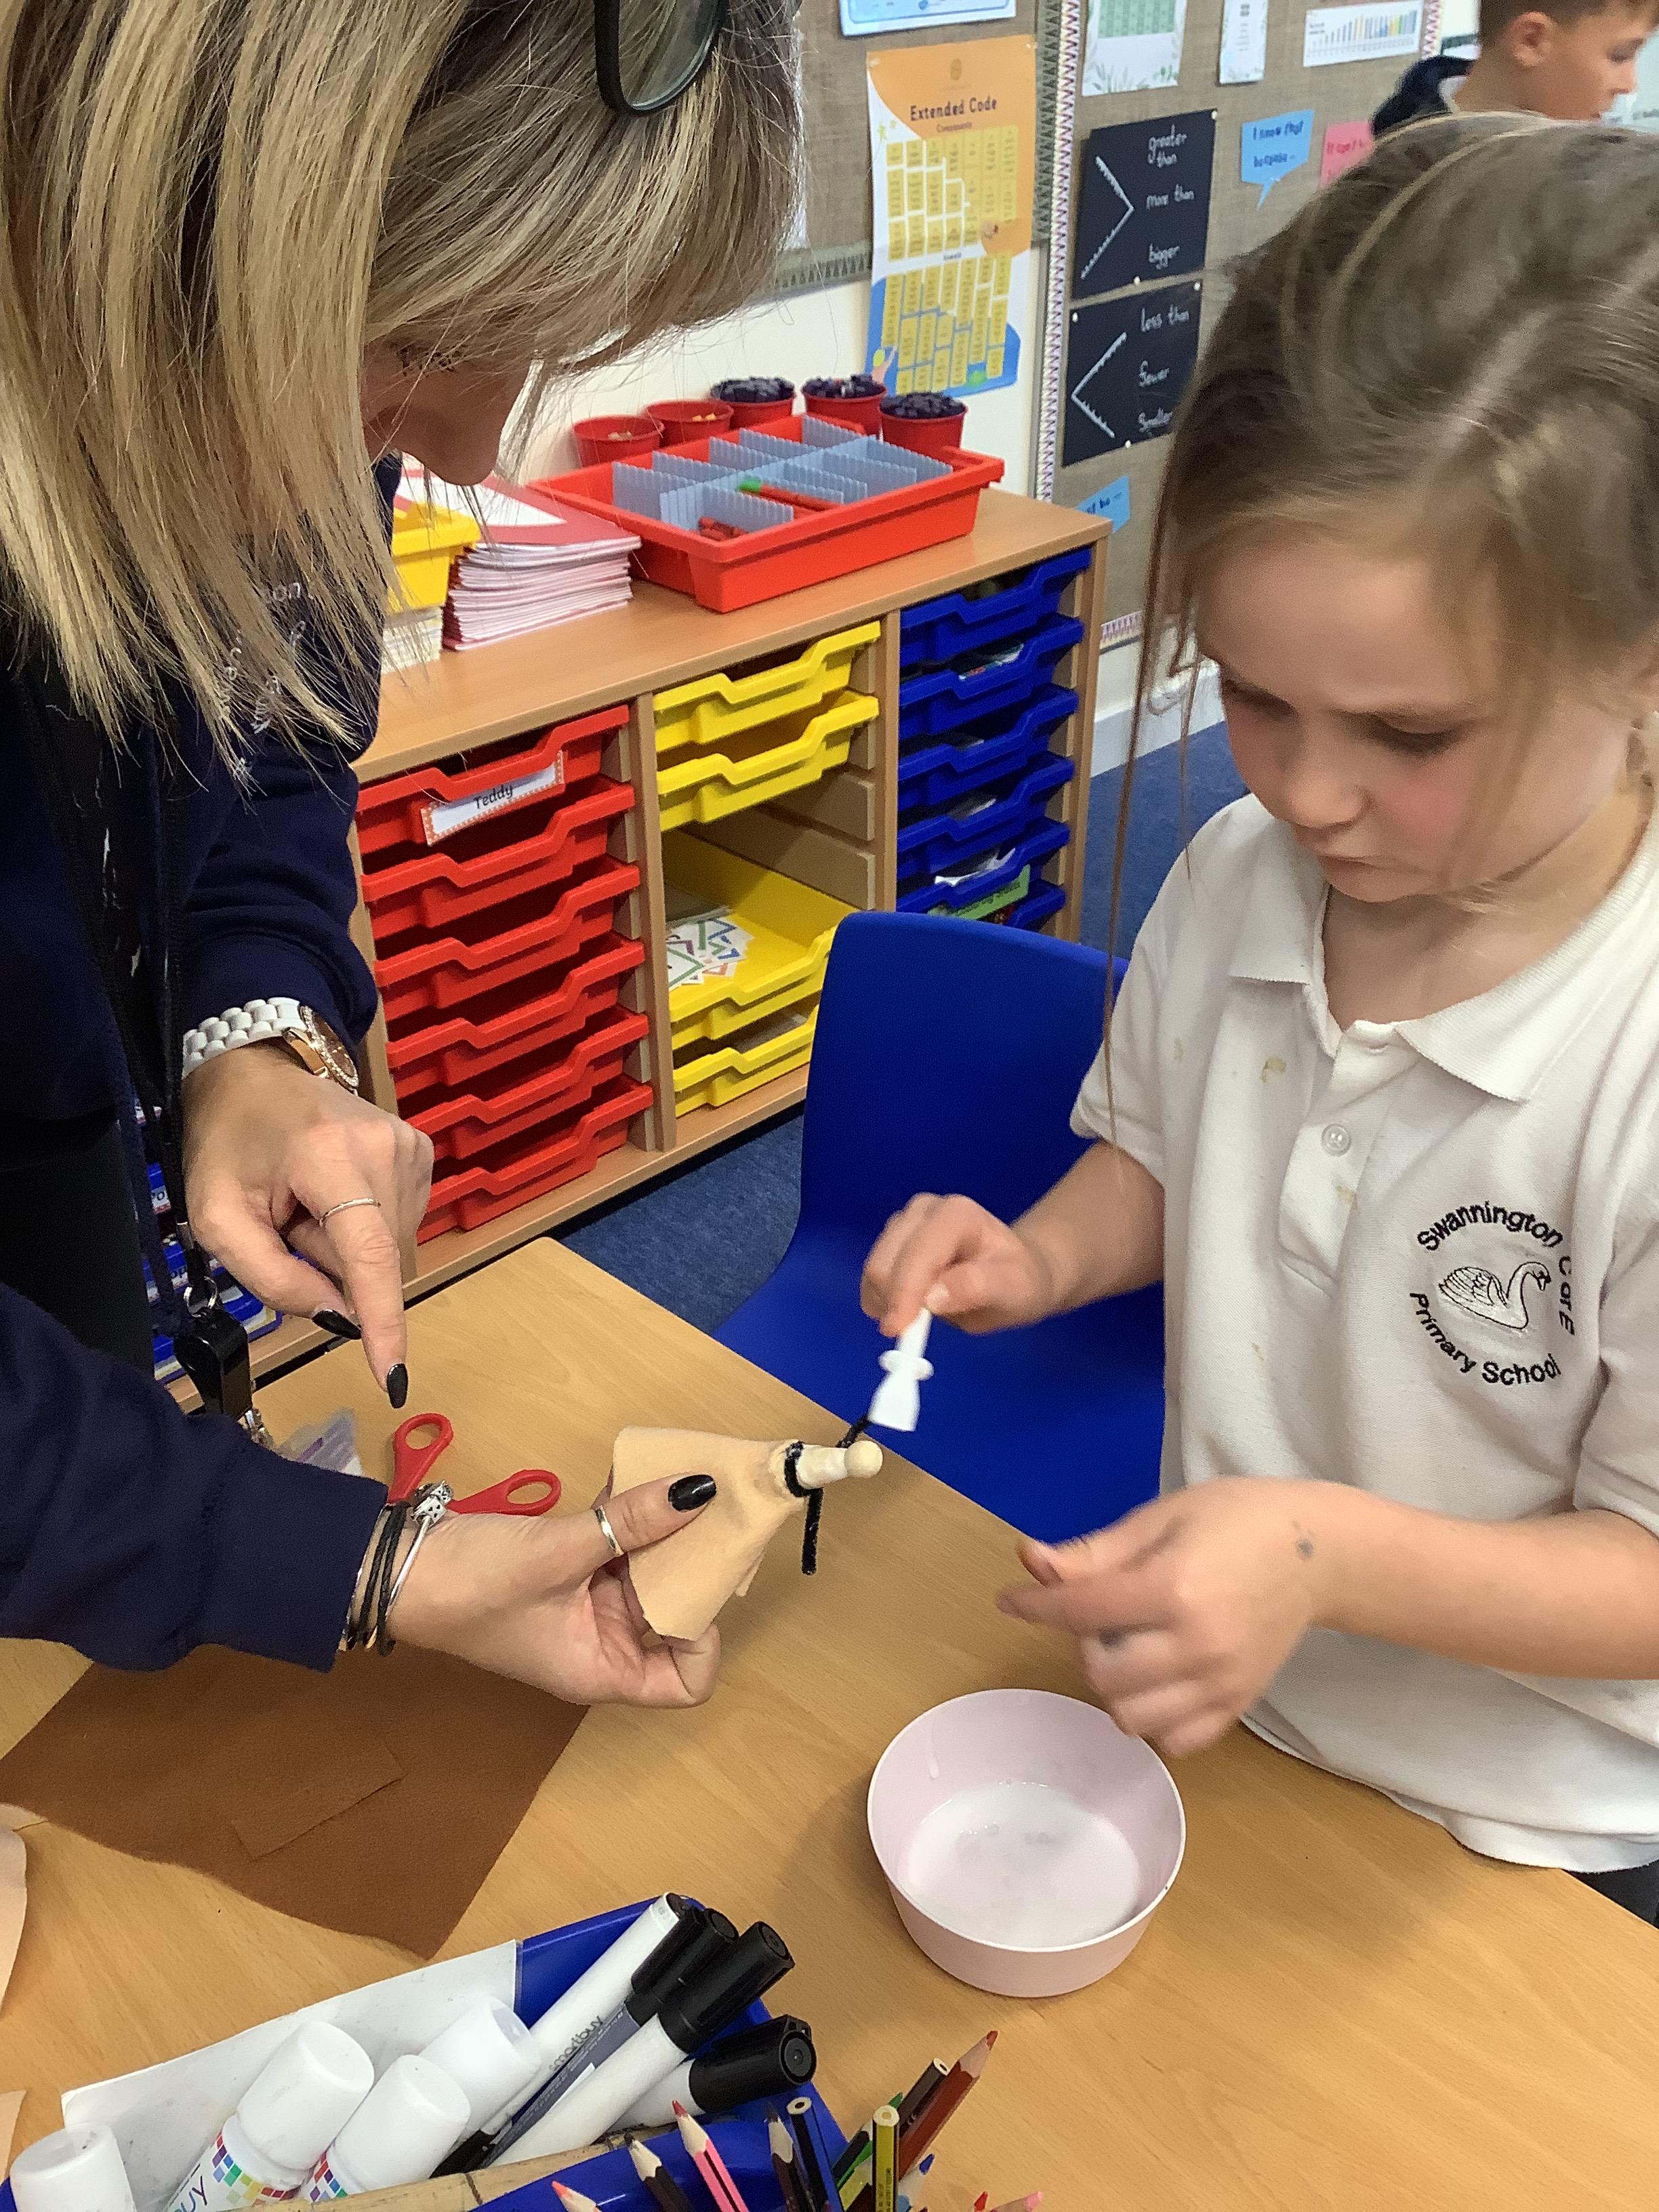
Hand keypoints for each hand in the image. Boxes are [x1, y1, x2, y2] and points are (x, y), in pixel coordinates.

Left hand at [182, 1045, 432, 1392]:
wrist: (255, 1071)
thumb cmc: (227, 1142)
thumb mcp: (218, 1216)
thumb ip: (271, 1276)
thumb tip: (338, 1318)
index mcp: (331, 1157)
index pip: (369, 1254)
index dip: (381, 1320)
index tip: (392, 1376)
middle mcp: (387, 1149)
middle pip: (376, 1259)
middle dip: (331, 1267)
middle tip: (286, 1226)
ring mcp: (412, 1147)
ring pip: (391, 1248)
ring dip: (346, 1249)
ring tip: (306, 1207)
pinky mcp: (421, 1151)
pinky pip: (399, 1226)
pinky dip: (363, 1230)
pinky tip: (331, 1198)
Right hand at [390, 1478, 720, 1706]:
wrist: (398, 1569)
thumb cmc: (474, 1585)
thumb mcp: (560, 1551)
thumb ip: (632, 1522)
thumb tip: (698, 1491)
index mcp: (603, 1669)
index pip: (686, 1682)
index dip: (703, 1639)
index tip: (695, 1582)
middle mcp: (603, 1645)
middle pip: (674, 1619)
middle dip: (691, 1568)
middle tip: (710, 1512)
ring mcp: (586, 1607)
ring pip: (650, 1576)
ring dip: (666, 1534)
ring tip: (684, 1483)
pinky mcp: (571, 1572)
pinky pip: (618, 1549)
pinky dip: (632, 1519)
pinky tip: (640, 1477)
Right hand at [860, 1192, 1058, 1336]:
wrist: (1015, 1273)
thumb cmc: (1017, 1282)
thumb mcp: (1012, 1290)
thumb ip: (975, 1289)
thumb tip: (932, 1298)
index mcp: (956, 1215)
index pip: (918, 1253)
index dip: (904, 1292)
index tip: (897, 1330)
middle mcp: (924, 1210)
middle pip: (885, 1260)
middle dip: (893, 1301)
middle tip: (913, 1334)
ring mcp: (905, 1222)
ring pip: (874, 1269)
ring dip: (887, 1302)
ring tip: (919, 1319)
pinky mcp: (893, 1238)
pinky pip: (873, 1276)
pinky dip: (883, 1300)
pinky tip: (909, 1308)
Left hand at [997, 1479, 1330, 1756]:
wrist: (1316, 1552)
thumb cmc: (1235, 1519)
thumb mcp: (1161, 1518)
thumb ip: (1096, 1552)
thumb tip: (1030, 1563)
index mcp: (1173, 1588)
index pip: (1081, 1611)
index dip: (1035, 1605)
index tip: (1010, 1600)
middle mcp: (1196, 1645)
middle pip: (1101, 1673)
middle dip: (1086, 1644)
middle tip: (1104, 1615)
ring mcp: (1220, 1683)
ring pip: (1131, 1716)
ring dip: (1115, 1685)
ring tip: (1132, 1647)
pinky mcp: (1239, 1705)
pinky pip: (1175, 1741)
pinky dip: (1154, 1718)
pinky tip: (1158, 1681)